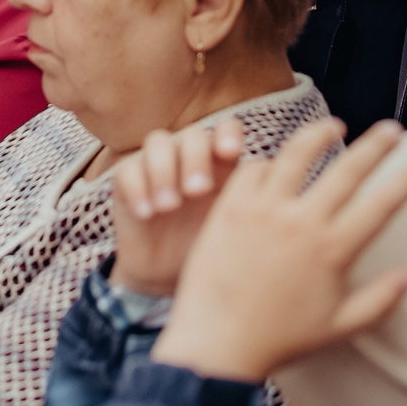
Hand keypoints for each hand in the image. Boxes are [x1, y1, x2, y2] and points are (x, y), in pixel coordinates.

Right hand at [108, 118, 247, 296]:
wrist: (169, 277)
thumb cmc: (210, 248)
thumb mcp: (234, 226)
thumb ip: (251, 202)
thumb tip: (279, 183)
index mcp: (220, 162)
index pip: (226, 129)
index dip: (227, 134)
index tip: (230, 153)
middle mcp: (188, 156)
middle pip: (193, 135)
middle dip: (195, 159)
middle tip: (198, 191)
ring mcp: (156, 166)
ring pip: (158, 142)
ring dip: (164, 170)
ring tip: (170, 206)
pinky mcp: (127, 182)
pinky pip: (127, 169)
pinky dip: (138, 188)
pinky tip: (147, 213)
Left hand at [149, 118, 406, 384]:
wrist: (218, 344)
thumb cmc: (279, 340)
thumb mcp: (337, 327)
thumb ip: (380, 300)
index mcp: (331, 251)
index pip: (379, 206)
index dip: (404, 184)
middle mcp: (301, 223)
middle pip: (347, 169)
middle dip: (376, 146)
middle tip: (392, 130)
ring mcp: (263, 210)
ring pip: (297, 153)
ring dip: (319, 134)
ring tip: (334, 127)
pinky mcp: (230, 207)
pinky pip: (253, 168)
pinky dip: (269, 162)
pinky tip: (278, 163)